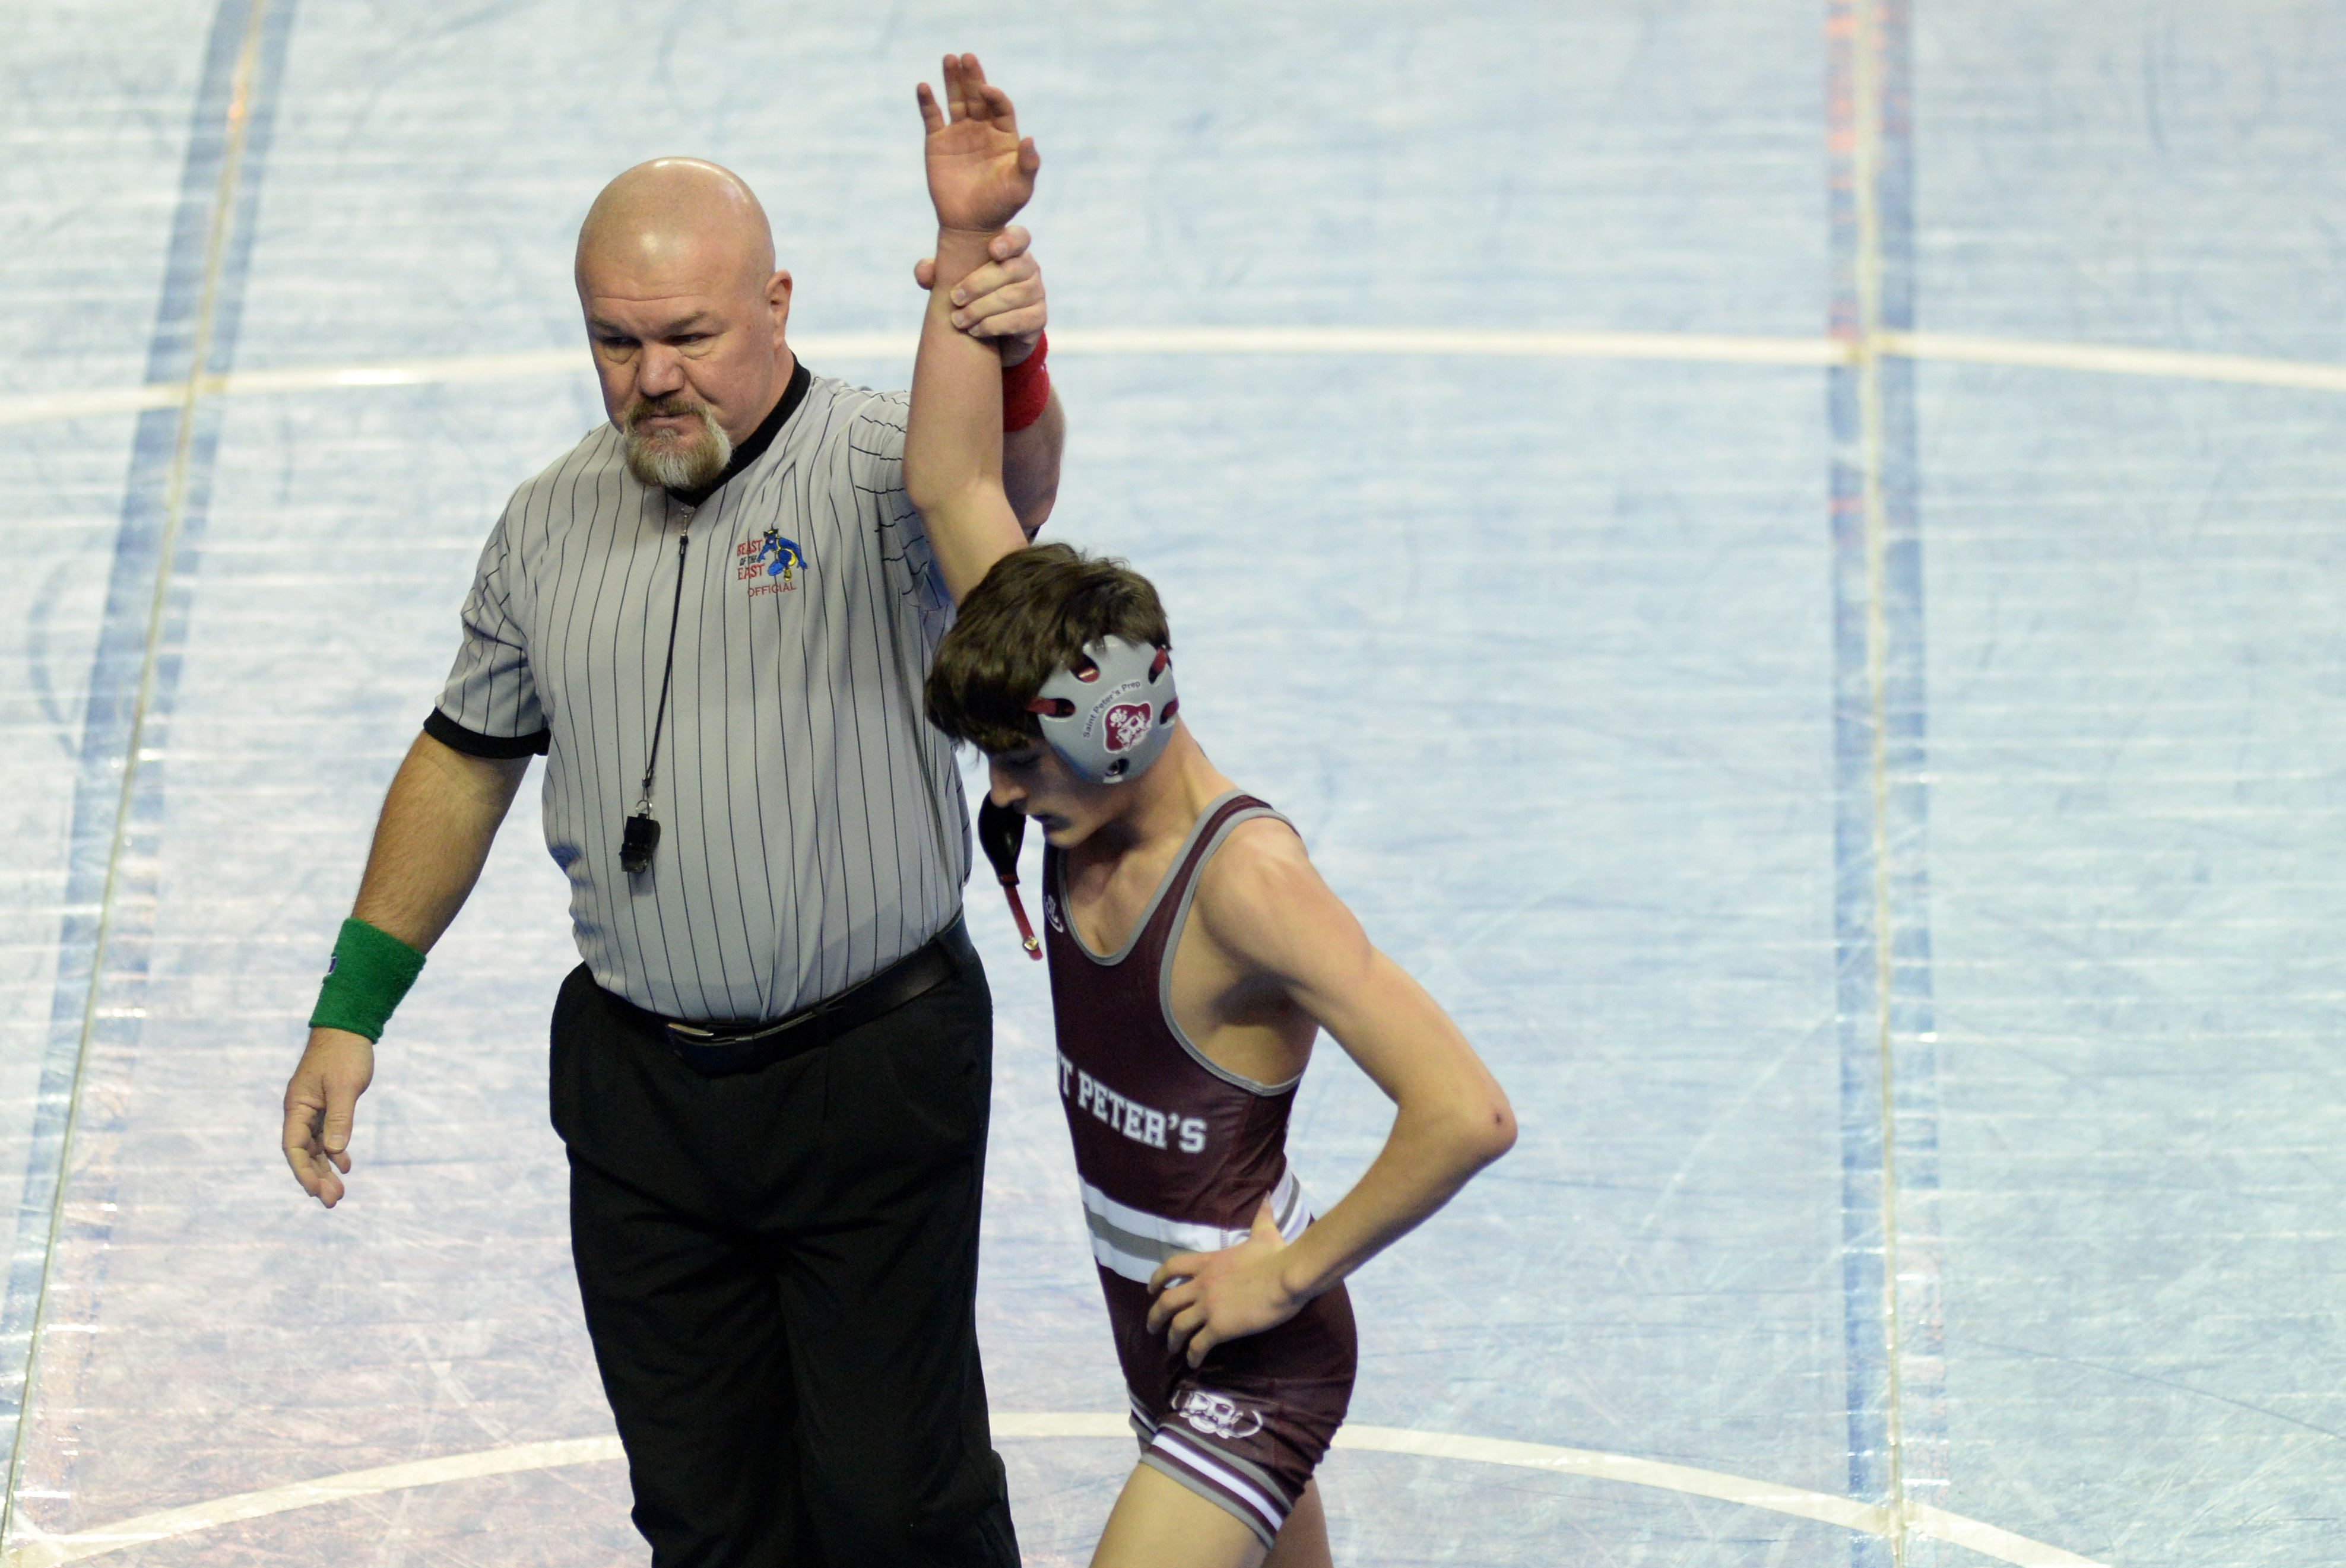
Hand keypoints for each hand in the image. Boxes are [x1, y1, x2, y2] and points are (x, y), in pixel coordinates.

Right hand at [282, 1027, 374, 1207]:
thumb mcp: (345, 1087)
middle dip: (316, 1178)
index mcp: (297, 1107)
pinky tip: (345, 1165)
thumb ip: (340, 1118)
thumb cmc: (344, 1054)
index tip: (315, 1191)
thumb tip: (334, 1151)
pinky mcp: (327, 1106)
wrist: (349, 1029)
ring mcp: (313, 1109)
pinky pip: (327, 1135)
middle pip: (304, 1152)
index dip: (302, 1171)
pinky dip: (335, 1151)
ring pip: (315, 1147)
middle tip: (333, 1202)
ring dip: (325, 1169)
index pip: (293, 1147)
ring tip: (339, 1193)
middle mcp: (300, 1111)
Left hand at [912, 225, 1046, 365]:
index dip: (1010, 242)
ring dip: (981, 309)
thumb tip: (924, 271)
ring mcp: (1037, 293)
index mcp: (1011, 251)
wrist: (991, 337)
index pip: (1020, 237)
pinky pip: (1018, 320)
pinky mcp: (1039, 319)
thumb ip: (935, 273)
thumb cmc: (969, 298)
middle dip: (979, 284)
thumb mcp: (949, 282)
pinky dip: (993, 325)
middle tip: (955, 298)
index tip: (993, 251)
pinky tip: (975, 330)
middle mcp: (1029, 269)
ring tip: (958, 320)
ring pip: (1013, 296)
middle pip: (1011, 270)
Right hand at [916, 53, 1038, 236]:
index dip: (995, 96)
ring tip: (949, 58)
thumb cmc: (1000, 206)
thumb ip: (1028, 164)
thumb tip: (1031, 139)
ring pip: (955, 99)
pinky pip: (932, 116)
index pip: (1000, 107)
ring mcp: (959, 132)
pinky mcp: (937, 140)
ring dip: (952, 78)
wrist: (971, 225)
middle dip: (973, 76)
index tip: (987, 90)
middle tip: (967, 57)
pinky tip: (924, 87)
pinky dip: (927, 102)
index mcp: (1004, 135)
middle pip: (977, 95)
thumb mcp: (1020, 188)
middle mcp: (982, 128)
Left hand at [1146, 1202, 1305, 1366]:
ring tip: (1172, 1348)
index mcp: (1208, 1263)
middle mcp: (1202, 1284)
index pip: (1171, 1267)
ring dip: (1172, 1339)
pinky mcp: (1219, 1327)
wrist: (1287, 1276)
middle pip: (1166, 1302)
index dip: (1157, 1279)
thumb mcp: (1265, 1233)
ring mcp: (1208, 1307)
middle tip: (1152, 1327)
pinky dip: (1192, 1355)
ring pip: (1177, 1326)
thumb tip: (1268, 1197)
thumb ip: (1261, 1217)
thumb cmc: (1277, 1255)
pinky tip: (1193, 1362)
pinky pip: (1198, 1345)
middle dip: (1155, 1316)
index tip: (1151, 1289)